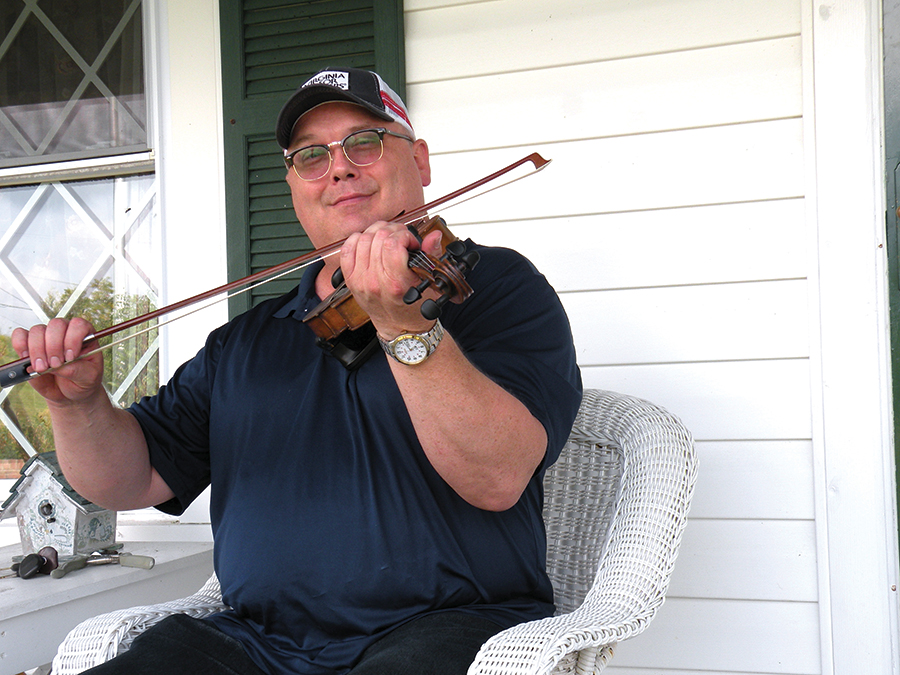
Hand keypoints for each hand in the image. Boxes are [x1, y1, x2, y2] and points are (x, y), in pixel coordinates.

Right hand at [11, 318, 103, 403]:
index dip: (72, 339)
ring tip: (42, 367)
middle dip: (54, 346)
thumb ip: (78, 369)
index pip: (78, 325)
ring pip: (37, 330)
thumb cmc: (82, 381)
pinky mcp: (29, 346)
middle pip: (56, 325)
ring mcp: (46, 338)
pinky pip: (20, 335)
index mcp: (85, 336)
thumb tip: (60, 365)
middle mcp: (65, 332)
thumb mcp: (89, 378)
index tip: (70, 357)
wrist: (68, 393)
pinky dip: (21, 346)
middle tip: (55, 364)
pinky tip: (27, 359)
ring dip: (38, 350)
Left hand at [339, 221, 443, 336]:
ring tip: (387, 238)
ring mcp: (360, 280)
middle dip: (393, 231)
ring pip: (362, 239)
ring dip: (377, 233)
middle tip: (401, 238)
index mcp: (396, 283)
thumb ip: (431, 255)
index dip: (404, 235)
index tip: (411, 242)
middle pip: (378, 237)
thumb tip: (434, 236)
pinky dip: (357, 240)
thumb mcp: (428, 283)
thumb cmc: (414, 308)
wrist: (399, 327)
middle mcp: (375, 281)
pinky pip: (347, 249)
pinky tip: (369, 242)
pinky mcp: (350, 279)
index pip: (392, 244)